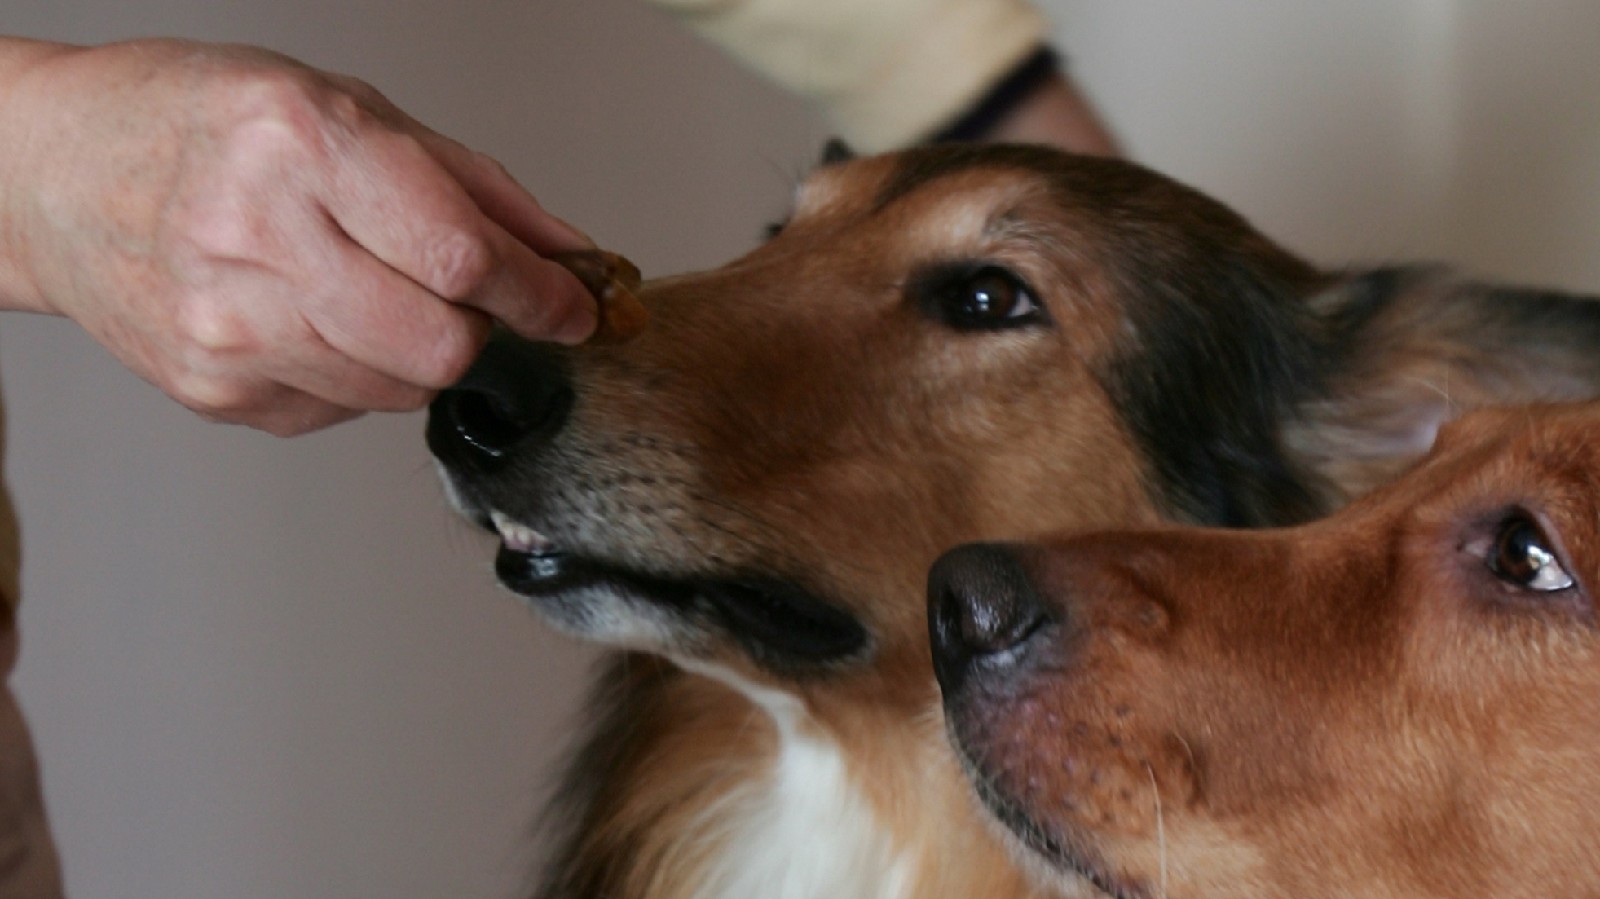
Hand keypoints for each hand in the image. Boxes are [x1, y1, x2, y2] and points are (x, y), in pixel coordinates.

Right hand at [0, 39, 597, 435]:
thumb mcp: (349, 108)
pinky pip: (343, 408)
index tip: (575, 307)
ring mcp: (227, 327)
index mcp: (299, 145)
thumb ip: (477, 190)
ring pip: (400, 390)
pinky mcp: (213, 390)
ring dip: (421, 353)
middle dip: (483, 332)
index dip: (541, 294)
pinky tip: (312, 315)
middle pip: (440, 346)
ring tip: (373, 291)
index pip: (462, 256)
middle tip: (472, 299)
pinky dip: (358, 371)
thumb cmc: (205, 122)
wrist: (53, 172)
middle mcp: (256, 238)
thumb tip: (575, 258)